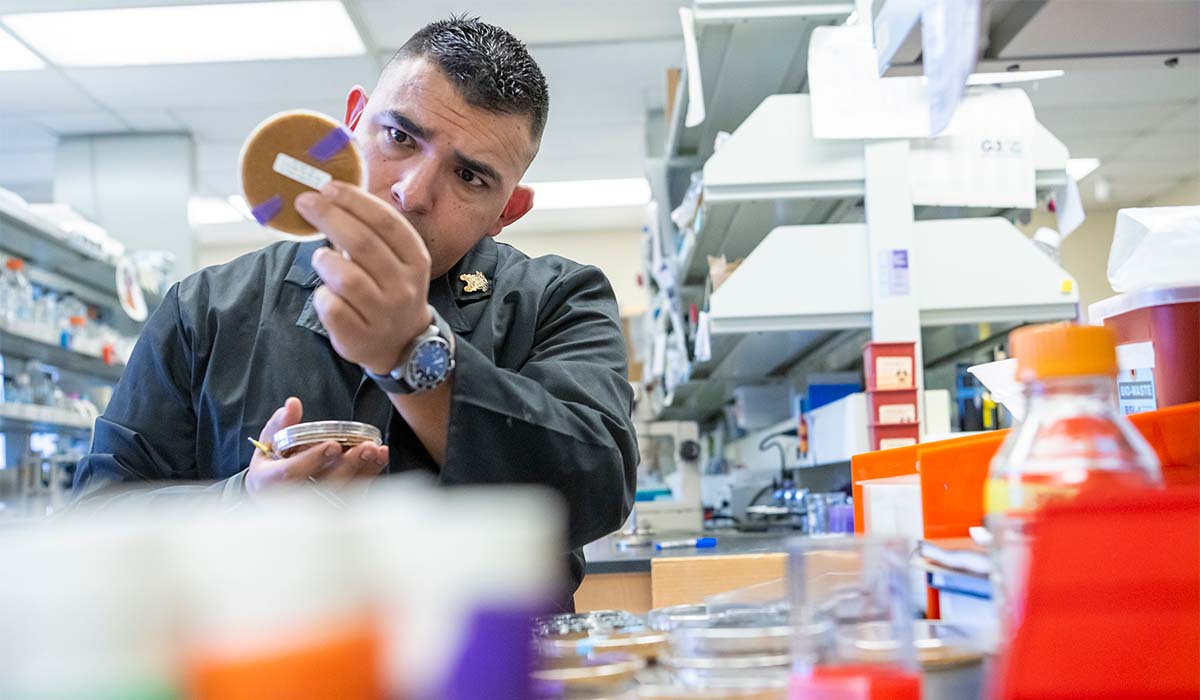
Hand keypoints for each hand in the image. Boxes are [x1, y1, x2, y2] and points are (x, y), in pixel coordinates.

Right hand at [246, 397, 388, 497]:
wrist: (274, 497)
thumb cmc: (271, 469)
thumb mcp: (267, 446)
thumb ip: (280, 425)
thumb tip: (293, 404)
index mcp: (271, 482)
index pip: (292, 473)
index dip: (313, 459)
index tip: (333, 445)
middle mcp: (294, 499)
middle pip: (325, 486)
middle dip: (347, 466)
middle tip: (365, 447)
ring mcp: (316, 507)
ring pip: (344, 492)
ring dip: (363, 470)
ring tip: (376, 450)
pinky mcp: (336, 507)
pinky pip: (355, 492)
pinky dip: (370, 474)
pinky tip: (380, 457)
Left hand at [296, 182, 432, 374]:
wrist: (401, 342)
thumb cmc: (388, 288)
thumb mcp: (395, 260)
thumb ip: (371, 232)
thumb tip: (330, 194)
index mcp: (416, 260)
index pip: (387, 222)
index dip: (356, 201)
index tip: (328, 187)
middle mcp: (404, 287)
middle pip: (363, 244)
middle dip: (330, 217)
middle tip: (305, 202)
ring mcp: (384, 314)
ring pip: (346, 278)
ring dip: (325, 260)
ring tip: (322, 258)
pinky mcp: (361, 337)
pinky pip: (332, 307)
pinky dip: (322, 296)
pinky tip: (328, 294)